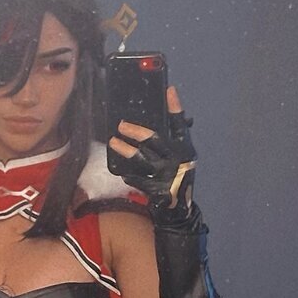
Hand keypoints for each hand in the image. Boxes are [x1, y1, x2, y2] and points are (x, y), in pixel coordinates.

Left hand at [108, 85, 197, 224]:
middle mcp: (176, 159)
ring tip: (113, 142)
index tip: (169, 90)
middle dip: (135, 130)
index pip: (179, 124)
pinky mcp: (155, 188)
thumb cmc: (178, 177)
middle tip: (121, 124)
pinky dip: (127, 173)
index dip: (175, 107)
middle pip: (153, 139)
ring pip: (140, 158)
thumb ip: (171, 141)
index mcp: (184, 148)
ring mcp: (165, 174)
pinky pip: (135, 178)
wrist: (179, 208)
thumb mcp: (181, 158)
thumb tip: (155, 121)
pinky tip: (121, 170)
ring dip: (124, 149)